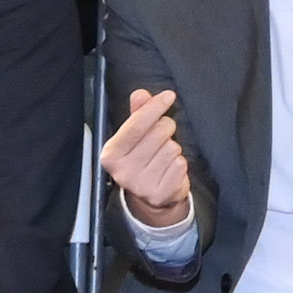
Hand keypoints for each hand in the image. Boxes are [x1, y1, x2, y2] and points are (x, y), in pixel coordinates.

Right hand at [101, 87, 191, 226]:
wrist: (149, 198)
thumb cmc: (142, 160)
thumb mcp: (135, 136)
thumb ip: (138, 113)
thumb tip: (141, 94)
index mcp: (111, 154)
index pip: (136, 125)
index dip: (154, 107)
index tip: (169, 95)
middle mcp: (122, 171)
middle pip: (159, 133)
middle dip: (166, 129)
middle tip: (161, 138)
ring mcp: (141, 185)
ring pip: (172, 148)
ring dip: (173, 149)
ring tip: (162, 157)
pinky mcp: (159, 194)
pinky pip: (180, 164)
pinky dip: (179, 163)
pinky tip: (169, 169)